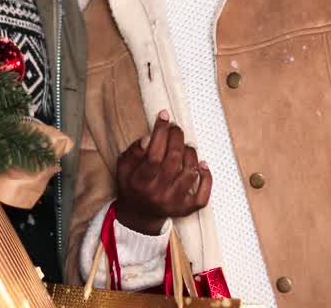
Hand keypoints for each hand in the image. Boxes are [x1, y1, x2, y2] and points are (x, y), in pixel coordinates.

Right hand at [114, 111, 211, 234]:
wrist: (139, 215)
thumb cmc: (132, 184)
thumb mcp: (124, 167)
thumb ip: (135, 151)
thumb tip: (150, 137)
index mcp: (140, 182)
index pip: (153, 154)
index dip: (160, 132)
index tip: (164, 116)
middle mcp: (158, 194)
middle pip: (174, 160)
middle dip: (177, 137)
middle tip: (176, 128)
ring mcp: (174, 203)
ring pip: (190, 172)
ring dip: (190, 153)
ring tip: (185, 146)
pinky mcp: (187, 209)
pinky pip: (203, 195)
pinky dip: (207, 177)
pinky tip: (202, 164)